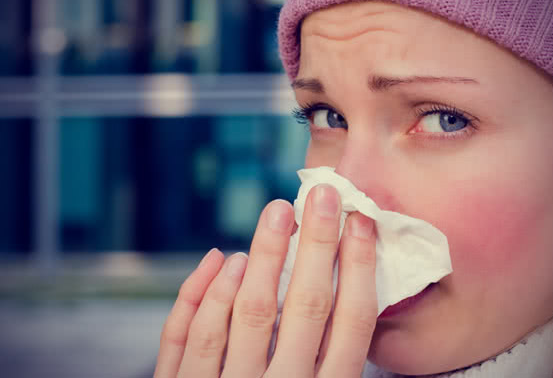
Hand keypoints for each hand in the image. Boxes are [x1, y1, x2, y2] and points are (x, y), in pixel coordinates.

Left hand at [154, 184, 377, 377]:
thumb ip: (334, 361)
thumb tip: (350, 292)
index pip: (350, 325)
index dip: (359, 269)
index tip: (362, 223)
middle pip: (301, 307)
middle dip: (315, 246)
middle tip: (321, 195)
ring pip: (244, 313)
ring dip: (262, 257)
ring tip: (276, 215)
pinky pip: (187, 337)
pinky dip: (203, 292)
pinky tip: (223, 257)